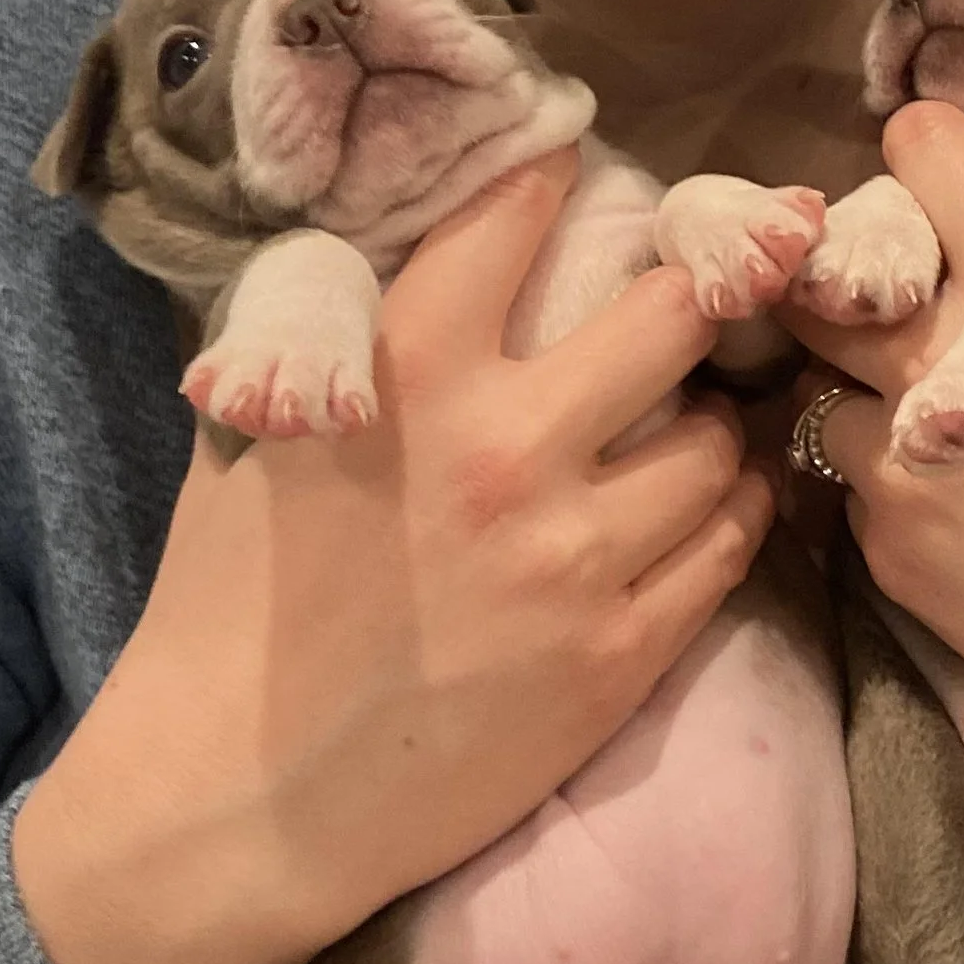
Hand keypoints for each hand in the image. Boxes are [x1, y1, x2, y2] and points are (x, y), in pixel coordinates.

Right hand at [14, 151, 775, 963]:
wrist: (241, 795)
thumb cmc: (233, 606)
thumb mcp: (268, 432)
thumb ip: (357, 339)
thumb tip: (431, 252)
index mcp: (405, 369)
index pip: (523, 214)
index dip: (566, 174)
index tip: (592, 168)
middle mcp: (504, 447)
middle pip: (676, 309)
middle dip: (696, 290)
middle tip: (703, 293)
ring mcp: (573, 557)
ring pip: (719, 440)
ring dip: (716, 422)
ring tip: (696, 420)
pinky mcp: (619, 654)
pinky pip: (729, 549)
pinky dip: (730, 514)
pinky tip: (706, 505)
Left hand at [790, 40, 963, 806]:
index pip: (917, 159)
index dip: (930, 147)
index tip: (957, 164)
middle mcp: (936, 378)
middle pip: (832, 268)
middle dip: (862, 255)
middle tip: (915, 265)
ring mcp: (902, 481)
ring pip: (818, 376)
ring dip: (856, 365)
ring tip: (917, 369)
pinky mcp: (896, 568)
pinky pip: (845, 480)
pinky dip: (878, 458)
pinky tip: (942, 462)